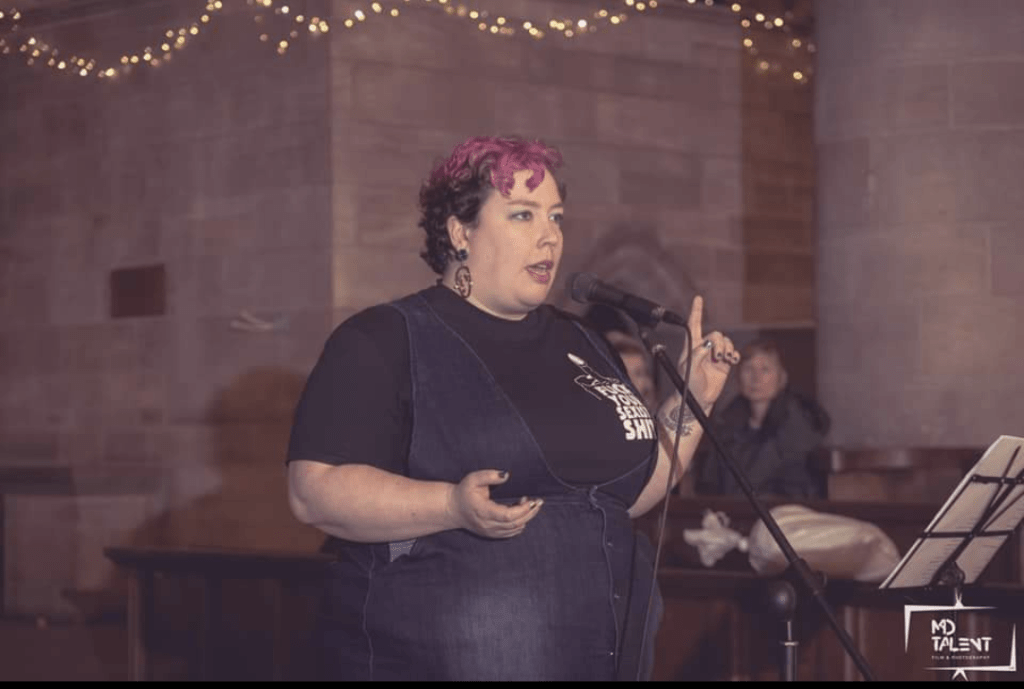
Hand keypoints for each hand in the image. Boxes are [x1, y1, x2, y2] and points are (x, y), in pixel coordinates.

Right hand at [447, 470, 542, 538]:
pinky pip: (511, 532)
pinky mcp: (492, 534)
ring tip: (529, 503)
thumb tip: (506, 475)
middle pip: (515, 523)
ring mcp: (490, 532)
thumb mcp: (473, 478)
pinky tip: (521, 512)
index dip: (523, 509)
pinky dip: (520, 523)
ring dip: (526, 517)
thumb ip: (490, 475)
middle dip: (530, 513)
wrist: (452, 508)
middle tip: (539, 501)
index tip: (531, 499)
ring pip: (514, 529)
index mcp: (483, 511)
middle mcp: (487, 525)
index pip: (508, 516)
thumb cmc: (464, 492)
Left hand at [677, 295, 738, 409]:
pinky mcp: (724, 363)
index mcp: (691, 346)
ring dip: (727, 348)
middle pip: (716, 334)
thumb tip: (709, 343)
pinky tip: (732, 361)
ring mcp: (714, 355)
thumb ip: (698, 355)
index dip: (696, 310)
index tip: (698, 297)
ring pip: (725, 342)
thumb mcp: (689, 369)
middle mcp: (703, 348)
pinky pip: (732, 352)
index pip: (693, 324)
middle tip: (718, 357)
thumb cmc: (689, 384)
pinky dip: (734, 354)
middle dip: (719, 343)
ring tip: (725, 360)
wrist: (699, 398)